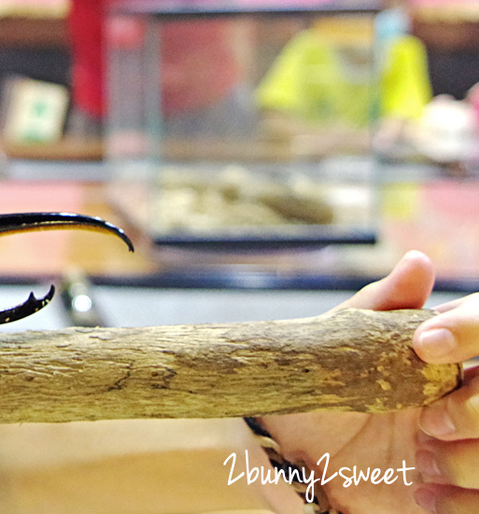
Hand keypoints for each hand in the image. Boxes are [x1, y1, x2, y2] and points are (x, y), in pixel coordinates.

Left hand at [257, 251, 478, 512]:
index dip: (471, 330)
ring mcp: (469, 442)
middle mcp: (468, 393)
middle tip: (428, 420)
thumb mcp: (338, 343)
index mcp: (448, 353)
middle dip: (476, 409)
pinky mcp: (465, 489)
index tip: (426, 344)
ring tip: (420, 461)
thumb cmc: (319, 387)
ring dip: (470, 460)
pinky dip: (464, 499)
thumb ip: (379, 307)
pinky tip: (422, 493)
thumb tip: (418, 262)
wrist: (291, 453)